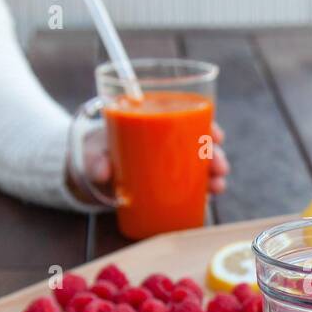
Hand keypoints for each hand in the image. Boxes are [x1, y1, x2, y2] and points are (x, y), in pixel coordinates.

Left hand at [69, 121, 231, 203]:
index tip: (217, 136)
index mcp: (155, 122)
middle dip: (215, 154)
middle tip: (219, 166)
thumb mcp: (94, 153)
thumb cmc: (97, 153)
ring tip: (217, 185)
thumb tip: (102, 172)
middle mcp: (168, 141)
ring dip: (214, 172)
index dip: (207, 124)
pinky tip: (212, 193)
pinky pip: (193, 182)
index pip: (188, 117)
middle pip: (200, 142)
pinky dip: (205, 187)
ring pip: (201, 163)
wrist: (93, 171)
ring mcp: (170, 162)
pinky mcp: (169, 182)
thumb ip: (95, 160)